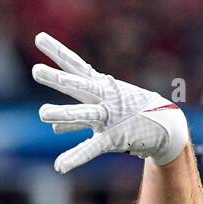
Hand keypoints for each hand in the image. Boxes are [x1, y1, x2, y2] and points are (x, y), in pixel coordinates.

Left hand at [33, 32, 187, 171]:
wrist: (166, 126)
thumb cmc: (131, 114)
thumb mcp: (103, 113)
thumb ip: (75, 123)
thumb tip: (54, 131)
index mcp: (100, 87)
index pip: (75, 65)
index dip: (57, 51)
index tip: (39, 37)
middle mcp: (104, 97)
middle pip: (77, 85)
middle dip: (57, 79)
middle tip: (35, 70)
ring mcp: (109, 116)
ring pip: (84, 113)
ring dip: (64, 114)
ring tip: (42, 113)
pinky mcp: (113, 137)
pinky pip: (92, 148)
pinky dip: (75, 157)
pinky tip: (60, 166)